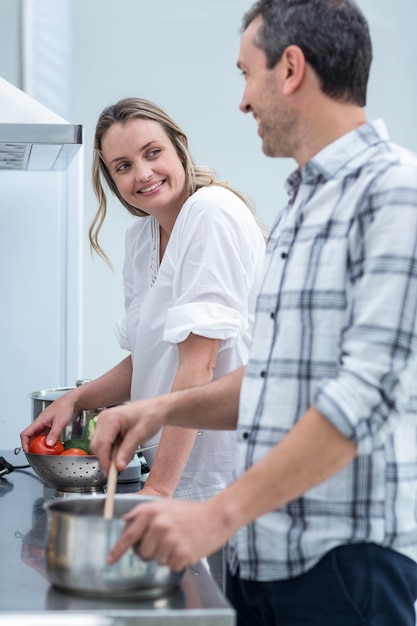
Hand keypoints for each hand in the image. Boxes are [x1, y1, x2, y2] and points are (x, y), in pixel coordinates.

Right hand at [20, 392, 77, 451]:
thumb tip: (49, 444)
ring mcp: (44, 425)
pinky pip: (44, 435)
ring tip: (43, 452)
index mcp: (39, 421)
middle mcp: (40, 423)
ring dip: (38, 444)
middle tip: (36, 454)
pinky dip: (46, 441)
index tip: (28, 451)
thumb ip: (54, 433)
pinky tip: (51, 445)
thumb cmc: (65, 406)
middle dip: (31, 446)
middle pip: (30, 437)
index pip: (25, 434)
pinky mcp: (50, 426)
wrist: (71, 401)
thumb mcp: (60, 422)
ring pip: (37, 437)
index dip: (24, 444)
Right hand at [90, 397, 167, 473]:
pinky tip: (122, 449)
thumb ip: (127, 451)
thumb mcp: (140, 435)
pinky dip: (112, 449)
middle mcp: (104, 419)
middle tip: (118, 469)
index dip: (105, 460)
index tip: (111, 473)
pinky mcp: (107, 426)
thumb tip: (118, 466)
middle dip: (106, 459)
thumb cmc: (150, 416)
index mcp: (110, 418)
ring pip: (99, 445)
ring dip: (109, 454)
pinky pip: (104, 442)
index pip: (101, 444)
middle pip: (97, 446)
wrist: (156, 409)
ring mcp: (104, 422)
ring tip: (124, 456)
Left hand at [107, 497, 229, 571]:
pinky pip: (171, 566)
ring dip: (167, 555)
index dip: (118, 549)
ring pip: (157, 560)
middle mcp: (158, 525)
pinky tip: (186, 547)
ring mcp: (170, 540)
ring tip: (180, 541)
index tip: (111, 559)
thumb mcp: (165, 505)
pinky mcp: (182, 553)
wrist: (216, 516)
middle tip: (167, 540)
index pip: (129, 534)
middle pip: (143, 552)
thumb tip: (126, 522)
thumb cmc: (191, 511)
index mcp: (152, 512)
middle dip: (153, 550)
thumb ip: (144, 513)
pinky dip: (178, 561)